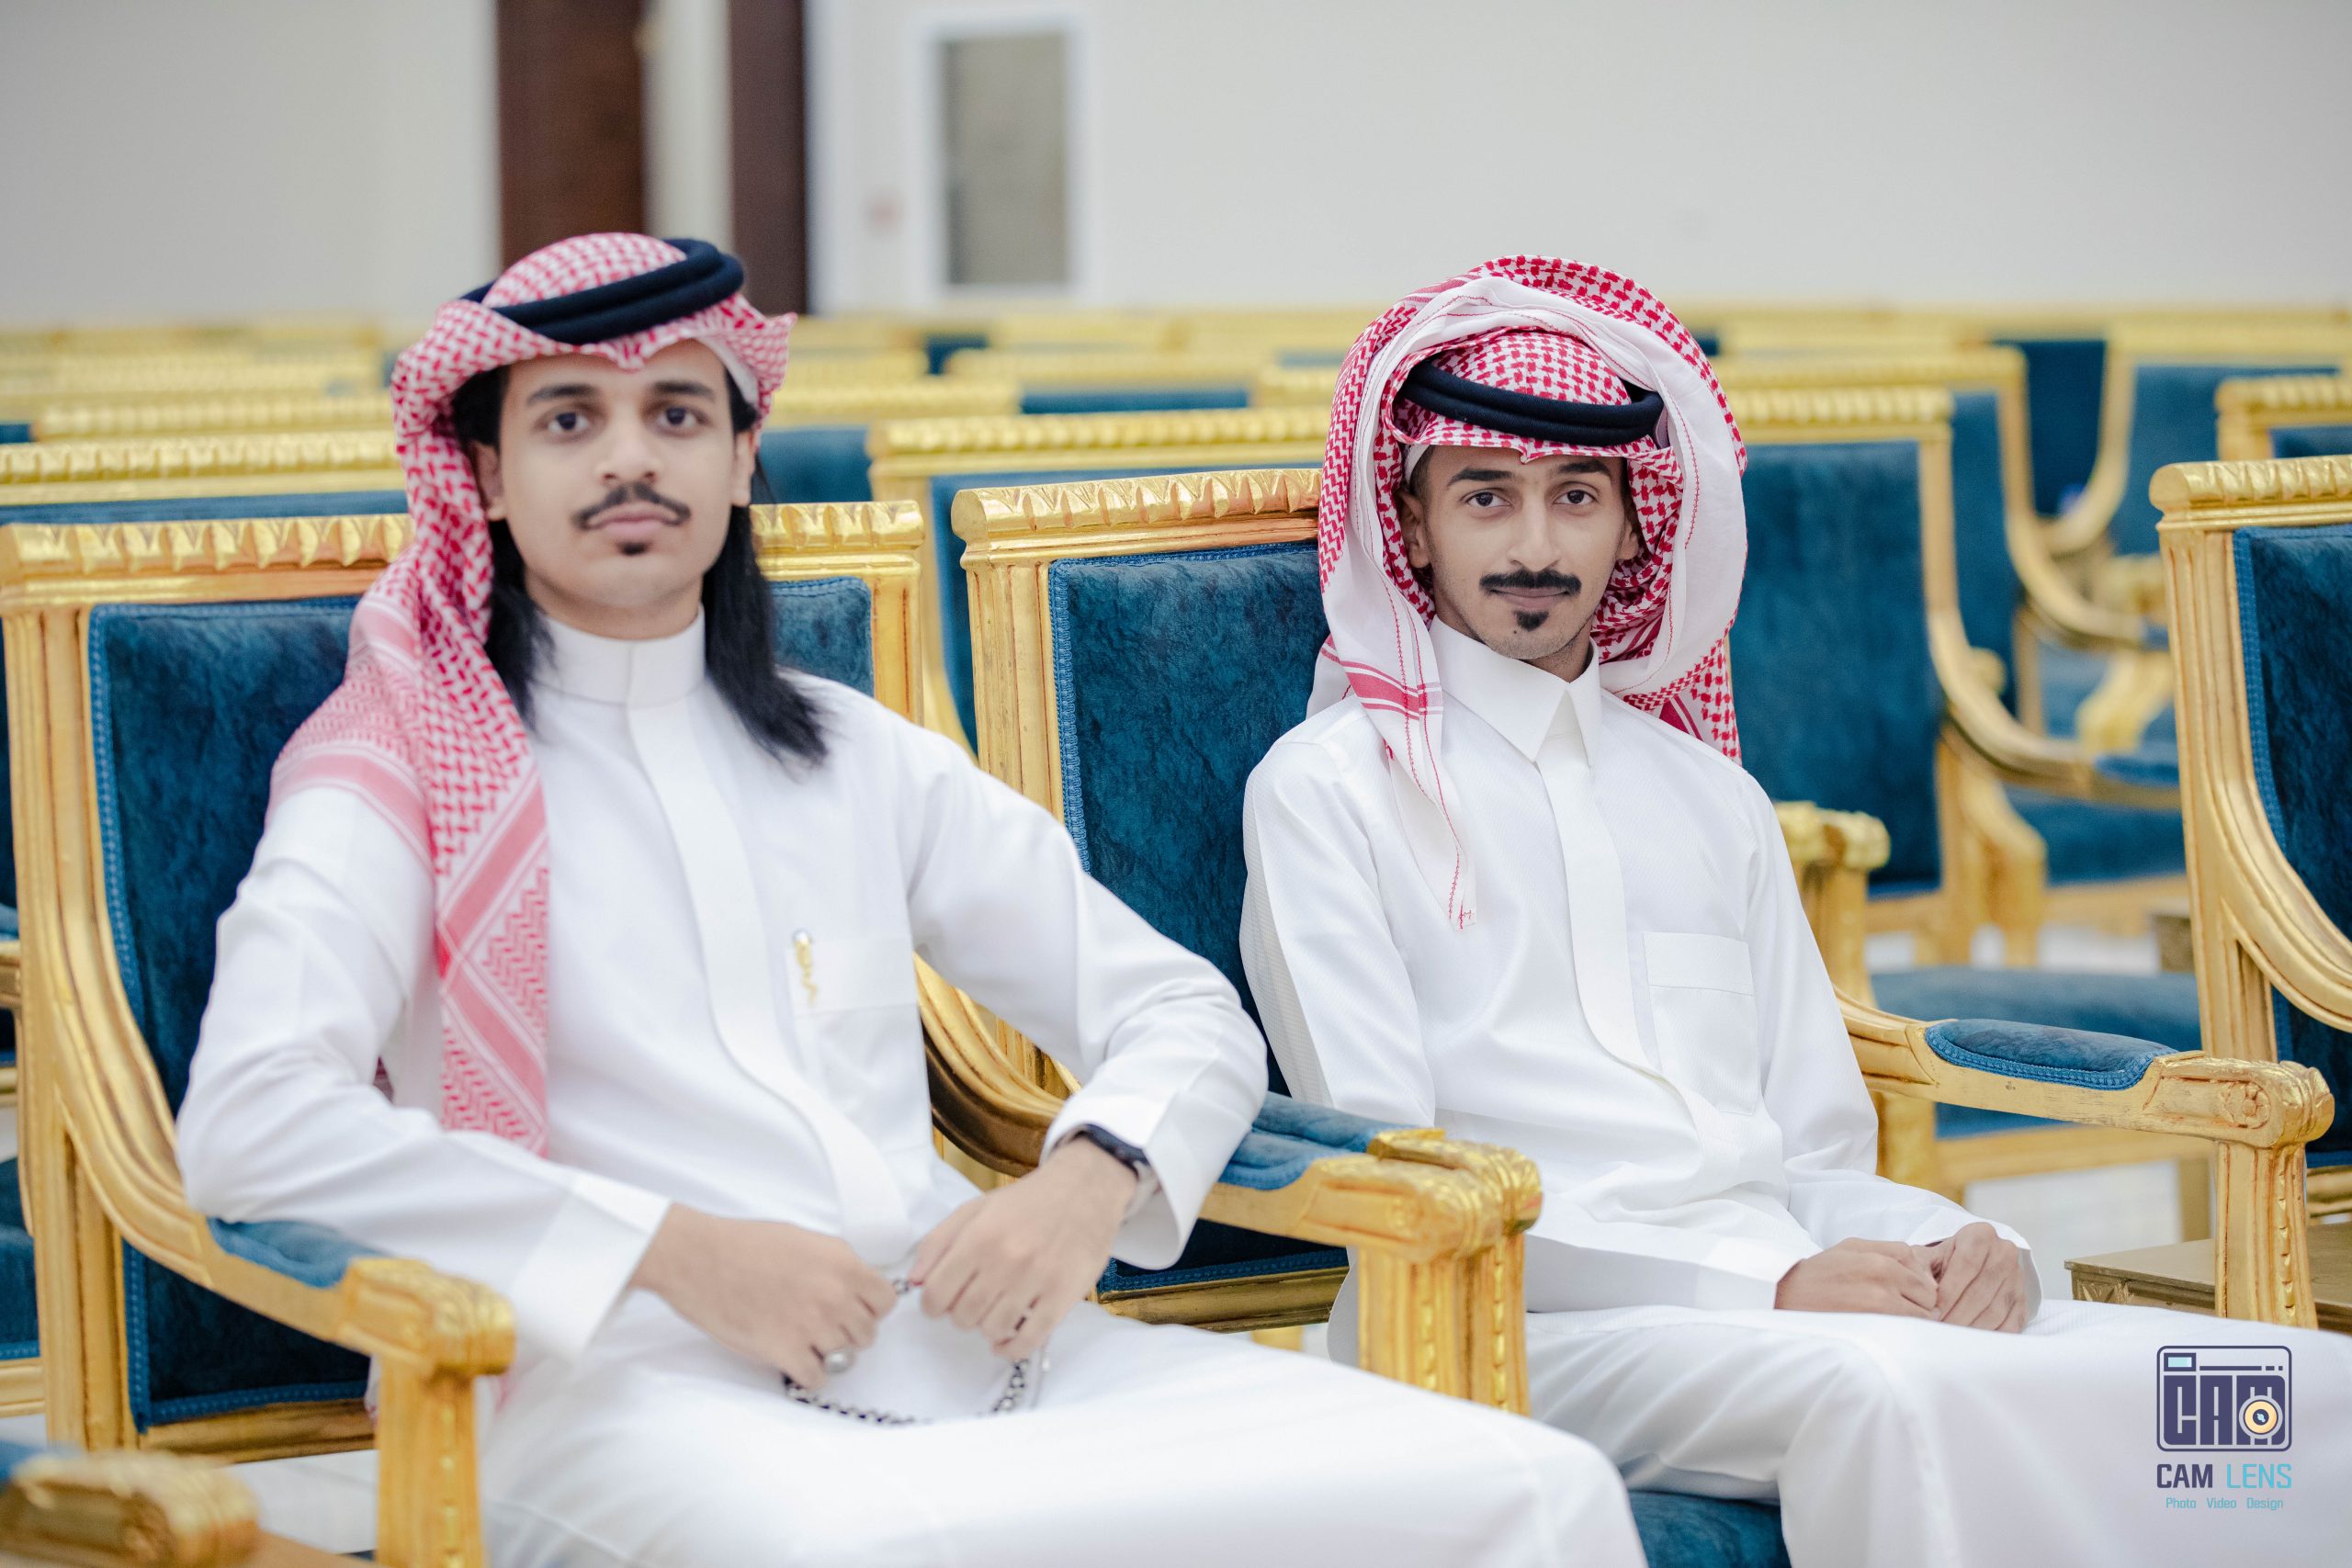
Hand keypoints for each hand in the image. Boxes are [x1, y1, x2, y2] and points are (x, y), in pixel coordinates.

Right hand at [631, 1206, 896, 1388]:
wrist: (701, 1259)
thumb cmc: (747, 1245)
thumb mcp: (807, 1241)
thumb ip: (839, 1266)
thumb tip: (856, 1288)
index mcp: (843, 1264)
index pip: (885, 1302)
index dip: (870, 1309)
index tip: (853, 1310)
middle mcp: (834, 1296)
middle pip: (866, 1334)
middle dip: (847, 1332)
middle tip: (822, 1326)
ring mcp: (811, 1326)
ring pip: (844, 1358)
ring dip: (826, 1353)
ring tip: (803, 1341)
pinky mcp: (785, 1351)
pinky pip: (817, 1378)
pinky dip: (807, 1373)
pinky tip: (792, 1358)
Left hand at [911, 1133, 1139, 1360]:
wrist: (1084, 1190)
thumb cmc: (1025, 1202)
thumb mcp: (975, 1209)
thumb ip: (938, 1242)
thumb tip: (914, 1282)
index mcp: (980, 1237)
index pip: (936, 1294)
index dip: (932, 1305)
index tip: (942, 1302)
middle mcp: (1006, 1260)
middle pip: (963, 1316)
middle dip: (961, 1314)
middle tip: (974, 1301)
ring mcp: (1036, 1280)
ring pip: (992, 1330)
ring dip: (987, 1327)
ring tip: (995, 1311)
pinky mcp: (1062, 1296)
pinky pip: (1028, 1340)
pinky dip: (1011, 1348)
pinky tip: (1007, 1339)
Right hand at [1775, 1238, 1939, 1316]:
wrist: (1786, 1295)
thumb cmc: (1820, 1271)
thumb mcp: (1852, 1247)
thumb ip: (1891, 1250)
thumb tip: (1925, 1273)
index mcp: (1881, 1260)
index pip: (1925, 1276)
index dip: (1919, 1286)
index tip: (1906, 1293)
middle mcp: (1884, 1281)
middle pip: (1928, 1298)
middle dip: (1919, 1303)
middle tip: (1898, 1306)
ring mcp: (1879, 1306)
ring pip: (1921, 1317)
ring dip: (1912, 1319)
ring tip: (1889, 1318)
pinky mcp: (1873, 1326)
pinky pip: (1905, 1331)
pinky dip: (1902, 1331)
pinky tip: (1884, 1327)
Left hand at [1918, 1222, 2030, 1331]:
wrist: (1968, 1265)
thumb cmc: (1943, 1261)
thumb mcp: (1926, 1256)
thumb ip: (1920, 1269)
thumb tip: (1925, 1291)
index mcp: (1980, 1235)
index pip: (1966, 1266)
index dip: (1948, 1292)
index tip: (1932, 1312)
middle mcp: (2004, 1253)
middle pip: (1981, 1291)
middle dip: (1957, 1315)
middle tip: (1939, 1331)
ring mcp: (2017, 1278)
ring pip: (1995, 1310)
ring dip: (1971, 1329)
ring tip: (1951, 1339)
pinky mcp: (2024, 1301)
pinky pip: (2010, 1324)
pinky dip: (1990, 1336)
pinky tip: (1971, 1342)